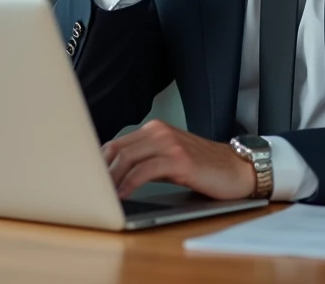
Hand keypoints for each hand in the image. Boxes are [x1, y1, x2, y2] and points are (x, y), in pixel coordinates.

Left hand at [103, 120, 255, 200]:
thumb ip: (145, 162)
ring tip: (104, 195)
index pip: (117, 144)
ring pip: (128, 158)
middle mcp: (160, 132)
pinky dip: (130, 183)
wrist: (236, 168)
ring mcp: (170, 144)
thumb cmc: (203, 167)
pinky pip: (145, 170)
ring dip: (112, 179)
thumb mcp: (169, 160)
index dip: (100, 164)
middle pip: (118, 149)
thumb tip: (114, 176)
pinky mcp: (180, 160)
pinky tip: (124, 194)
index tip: (88, 180)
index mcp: (155, 129)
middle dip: (101, 172)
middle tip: (91, 190)